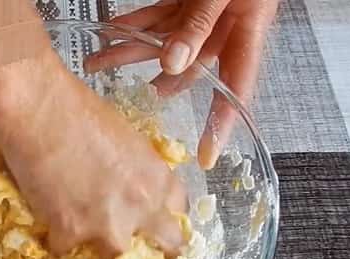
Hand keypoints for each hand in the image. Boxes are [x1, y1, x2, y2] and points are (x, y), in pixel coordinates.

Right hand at [0, 52, 187, 258]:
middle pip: (166, 245)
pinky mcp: (70, 233)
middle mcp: (142, 207)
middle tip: (133, 246)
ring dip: (100, 252)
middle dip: (152, 248)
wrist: (37, 108)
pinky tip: (48, 223)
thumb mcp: (125, 139)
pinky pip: (66, 251)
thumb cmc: (78, 109)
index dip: (163, 216)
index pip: (179, 212)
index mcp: (159, 179)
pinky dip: (57, 240)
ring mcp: (107, 225)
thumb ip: (137, 171)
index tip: (152, 221)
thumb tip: (130, 188)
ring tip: (82, 239)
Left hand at [86, 0, 278, 168]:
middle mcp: (228, 26)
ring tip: (101, 62)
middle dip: (160, 84)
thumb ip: (199, 24)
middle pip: (192, 66)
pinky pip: (161, 15)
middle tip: (133, 99)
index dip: (223, 125)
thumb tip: (171, 63)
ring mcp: (207, 11)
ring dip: (134, 51)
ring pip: (168, 41)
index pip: (237, 89)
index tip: (208, 154)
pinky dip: (138, 23)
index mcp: (248, 31)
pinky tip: (115, 31)